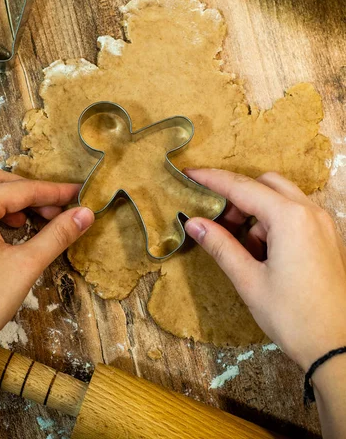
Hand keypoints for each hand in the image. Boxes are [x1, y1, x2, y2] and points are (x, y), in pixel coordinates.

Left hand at [0, 168, 93, 382]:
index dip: (54, 192)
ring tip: (33, 219)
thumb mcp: (25, 266)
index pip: (22, 190)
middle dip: (30, 192)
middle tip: (57, 209)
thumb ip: (57, 235)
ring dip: (10, 199)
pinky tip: (8, 229)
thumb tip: (84, 215)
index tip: (78, 194)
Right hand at [184, 169, 345, 372]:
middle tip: (219, 221)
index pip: (242, 187)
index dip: (212, 179)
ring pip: (282, 198)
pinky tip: (266, 253)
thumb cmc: (294, 317)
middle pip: (265, 184)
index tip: (190, 174)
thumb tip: (194, 222)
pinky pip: (296, 214)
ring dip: (258, 211)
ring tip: (245, 248)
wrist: (338, 347)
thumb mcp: (249, 281)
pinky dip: (275, 222)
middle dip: (238, 196)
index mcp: (290, 218)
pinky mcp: (327, 236)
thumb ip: (221, 245)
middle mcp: (310, 212)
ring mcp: (323, 223)